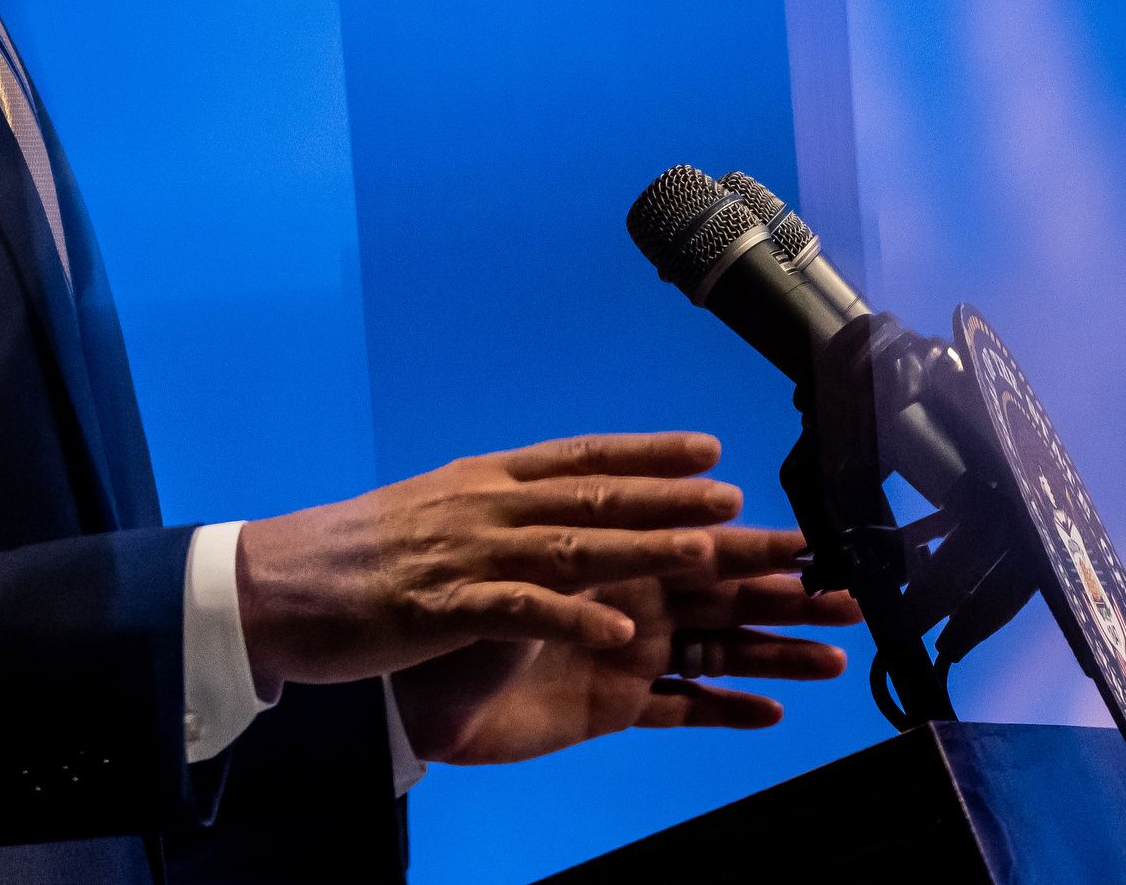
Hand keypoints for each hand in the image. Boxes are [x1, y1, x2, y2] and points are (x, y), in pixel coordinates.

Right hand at [236, 432, 742, 687]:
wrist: (270, 581)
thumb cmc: (348, 553)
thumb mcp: (426, 512)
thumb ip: (486, 507)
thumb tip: (540, 502)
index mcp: (477, 482)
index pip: (576, 458)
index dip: (646, 453)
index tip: (708, 448)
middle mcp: (478, 508)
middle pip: (589, 499)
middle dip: (667, 499)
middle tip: (734, 498)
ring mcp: (460, 556)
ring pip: (568, 547)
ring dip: (641, 550)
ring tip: (705, 554)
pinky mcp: (439, 607)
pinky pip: (517, 612)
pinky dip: (570, 618)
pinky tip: (617, 632)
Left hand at [390, 526, 861, 763]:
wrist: (396, 681)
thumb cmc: (442, 605)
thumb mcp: (508, 573)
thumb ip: (582, 564)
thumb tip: (654, 541)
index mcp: (597, 552)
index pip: (683, 540)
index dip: (743, 540)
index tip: (808, 536)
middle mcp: (618, 597)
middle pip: (714, 592)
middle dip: (780, 592)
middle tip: (849, 593)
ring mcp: (620, 652)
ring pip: (712, 648)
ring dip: (772, 652)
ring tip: (834, 656)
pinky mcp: (609, 706)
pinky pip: (678, 708)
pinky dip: (722, 709)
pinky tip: (771, 711)